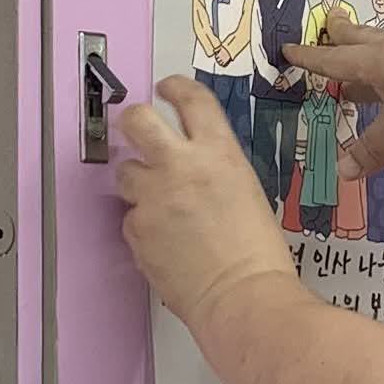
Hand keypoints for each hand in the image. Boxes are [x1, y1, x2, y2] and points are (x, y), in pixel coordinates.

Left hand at [112, 76, 297, 327]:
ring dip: (136, 182)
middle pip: (138, 119)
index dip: (174, 87)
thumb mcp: (247, 190)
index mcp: (219, 153)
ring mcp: (154, 196)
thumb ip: (216, 169)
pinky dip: (143, 226)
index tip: (165, 88)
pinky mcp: (137, 228)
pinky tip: (164, 242)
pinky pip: (131, 218)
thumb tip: (196, 167)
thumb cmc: (257, 254)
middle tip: (136, 128)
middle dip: (134, 120)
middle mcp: (182, 166)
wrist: (242, 295)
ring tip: (157, 203)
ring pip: (125, 171)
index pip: (190, 99)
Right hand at [290, 17, 383, 175]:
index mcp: (377, 61)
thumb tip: (342, 172)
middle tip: (328, 23)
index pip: (333, 58)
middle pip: (363, 46)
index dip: (309, 57)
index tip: (288, 47)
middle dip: (343, 38)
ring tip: (356, 98)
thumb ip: (372, 149)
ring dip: (373, 90)